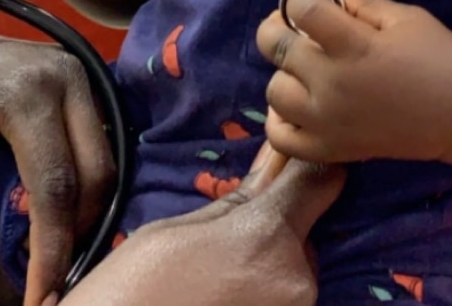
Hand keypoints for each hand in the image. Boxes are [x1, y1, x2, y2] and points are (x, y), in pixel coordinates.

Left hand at [0, 32, 114, 305]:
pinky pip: (101, 139)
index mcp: (29, 95)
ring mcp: (83, 74)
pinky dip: (88, 179)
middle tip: (54, 276)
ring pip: (108, 156)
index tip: (42, 295)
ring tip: (58, 247)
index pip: (55, 185)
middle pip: (98, 172)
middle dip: (80, 230)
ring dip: (88, 207)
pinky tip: (65, 208)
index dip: (52, 247)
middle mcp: (70, 78)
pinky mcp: (86, 80)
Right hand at [61, 148, 345, 305]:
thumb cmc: (129, 295)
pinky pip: (280, 305)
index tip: (298, 163)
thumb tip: (274, 160)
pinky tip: (216, 300)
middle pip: (302, 238)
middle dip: (273, 235)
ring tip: (211, 286)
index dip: (312, 167)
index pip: (322, 180)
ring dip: (265, 275)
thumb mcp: (173, 232)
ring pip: (291, 278)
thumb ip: (235, 200)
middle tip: (221, 251)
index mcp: (267, 237)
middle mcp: (297, 283)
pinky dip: (257, 300)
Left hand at [256, 0, 451, 162]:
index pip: (301, 9)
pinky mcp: (331, 148)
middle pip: (276, 47)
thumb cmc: (437, 57)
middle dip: (280, 27)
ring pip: (274, 91)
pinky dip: (280, 121)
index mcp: (352, 46)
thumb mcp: (405, 17)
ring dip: (284, 74)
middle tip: (297, 27)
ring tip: (304, 69)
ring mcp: (327, 121)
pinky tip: (297, 106)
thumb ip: (363, 1)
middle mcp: (331, 84)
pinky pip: (282, 139)